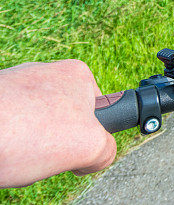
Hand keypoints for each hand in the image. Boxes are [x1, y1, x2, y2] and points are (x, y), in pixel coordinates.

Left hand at [0, 60, 116, 187]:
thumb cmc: (22, 134)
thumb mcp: (89, 147)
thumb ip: (107, 150)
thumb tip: (98, 155)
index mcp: (77, 75)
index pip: (98, 111)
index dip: (88, 138)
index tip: (72, 150)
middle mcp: (45, 74)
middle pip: (63, 121)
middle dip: (53, 145)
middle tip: (41, 156)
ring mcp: (13, 87)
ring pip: (32, 128)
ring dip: (26, 148)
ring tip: (13, 155)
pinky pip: (8, 130)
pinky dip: (5, 146)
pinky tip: (0, 152)